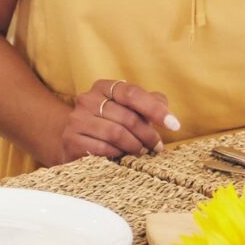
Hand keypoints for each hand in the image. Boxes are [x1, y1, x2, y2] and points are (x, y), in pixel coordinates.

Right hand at [54, 78, 179, 161]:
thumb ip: (150, 104)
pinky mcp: (71, 140)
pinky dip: (117, 154)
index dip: (155, 109)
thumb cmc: (110, 124)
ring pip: (115, 133)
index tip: (174, 125)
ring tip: (141, 151)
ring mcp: (76, 119)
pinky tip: (121, 157)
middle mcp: (87, 99)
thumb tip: (166, 110)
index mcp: (103, 87)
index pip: (132, 93)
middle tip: (157, 146)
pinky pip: (102, 148)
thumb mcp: (130, 110)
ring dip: (134, 145)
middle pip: (127, 116)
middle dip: (148, 134)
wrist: (76, 141)